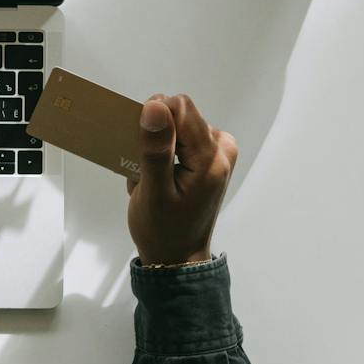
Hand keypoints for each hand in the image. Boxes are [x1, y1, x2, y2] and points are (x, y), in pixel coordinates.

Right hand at [125, 93, 235, 265]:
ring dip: (158, 150)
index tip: (141, 151)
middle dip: (154, 139)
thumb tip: (155, 105)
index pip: (179, 107)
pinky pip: (183, 139)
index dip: (153, 120)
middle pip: (179, 116)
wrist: (178, 258)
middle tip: (147, 174)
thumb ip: (155, 149)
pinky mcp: (213, 157)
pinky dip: (166, 155)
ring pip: (178, 127)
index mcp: (211, 157)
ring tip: (152, 180)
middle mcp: (222, 148)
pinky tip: (161, 179)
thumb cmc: (162, 230)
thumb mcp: (153, 193)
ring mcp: (220, 152)